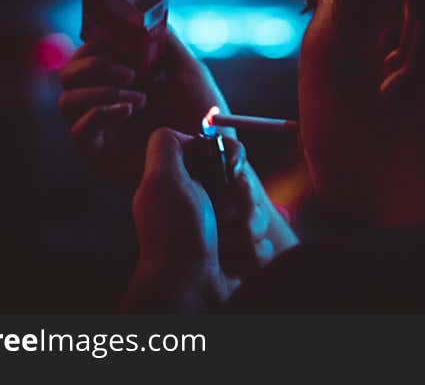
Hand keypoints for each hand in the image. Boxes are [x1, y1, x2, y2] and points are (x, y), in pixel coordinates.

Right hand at [58, 29, 232, 191]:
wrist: (213, 160)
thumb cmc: (205, 119)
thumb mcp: (190, 71)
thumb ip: (165, 43)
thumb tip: (146, 17)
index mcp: (122, 81)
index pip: (88, 54)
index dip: (95, 42)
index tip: (114, 37)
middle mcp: (105, 102)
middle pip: (68, 75)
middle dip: (92, 64)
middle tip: (128, 71)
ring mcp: (100, 130)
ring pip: (66, 101)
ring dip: (99, 90)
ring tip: (138, 97)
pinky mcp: (99, 156)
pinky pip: (78, 130)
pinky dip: (100, 113)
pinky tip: (130, 111)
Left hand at [121, 127, 298, 312]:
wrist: (187, 290)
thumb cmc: (175, 236)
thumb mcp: (161, 180)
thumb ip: (166, 146)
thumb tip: (186, 134)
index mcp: (188, 182)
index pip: (228, 154)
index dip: (235, 159)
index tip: (232, 171)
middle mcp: (207, 203)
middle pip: (248, 184)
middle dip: (242, 200)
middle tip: (221, 216)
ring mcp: (226, 231)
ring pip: (260, 214)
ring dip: (246, 231)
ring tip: (222, 245)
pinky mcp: (242, 255)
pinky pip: (264, 243)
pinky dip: (250, 254)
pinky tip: (228, 262)